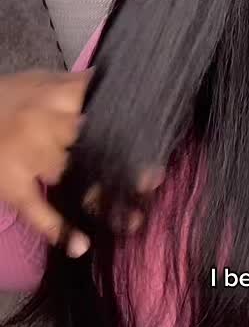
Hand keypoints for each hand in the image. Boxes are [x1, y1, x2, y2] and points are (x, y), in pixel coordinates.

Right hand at [0, 68, 163, 256]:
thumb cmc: (6, 100)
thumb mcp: (42, 81)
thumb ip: (78, 87)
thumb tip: (120, 88)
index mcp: (55, 96)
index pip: (103, 111)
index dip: (132, 127)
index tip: (155, 139)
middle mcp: (45, 126)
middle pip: (96, 147)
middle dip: (127, 164)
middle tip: (154, 180)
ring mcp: (29, 158)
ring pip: (76, 181)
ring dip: (105, 201)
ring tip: (134, 217)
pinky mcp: (13, 187)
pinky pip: (38, 211)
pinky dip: (58, 230)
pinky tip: (80, 245)